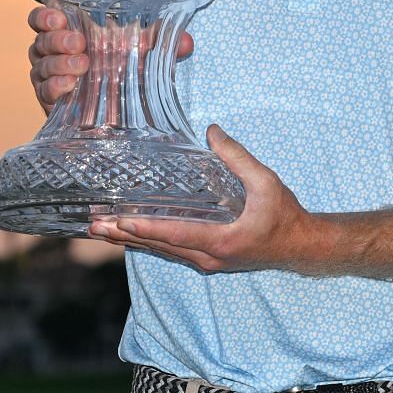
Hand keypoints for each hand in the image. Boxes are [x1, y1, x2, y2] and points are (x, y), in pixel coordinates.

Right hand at [28, 5, 193, 114]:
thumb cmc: (125, 68)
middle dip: (57, 39)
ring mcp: (49, 78)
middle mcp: (53, 53)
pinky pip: (44, 92)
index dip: (46, 16)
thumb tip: (187, 42)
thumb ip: (162, 43)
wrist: (120, 111)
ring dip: (58, 63)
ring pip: (40, 65)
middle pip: (41, 40)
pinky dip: (55, 86)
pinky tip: (70, 85)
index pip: (44, 18)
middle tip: (79, 43)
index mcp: (69, 32)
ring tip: (81, 66)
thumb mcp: (144, 53)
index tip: (61, 16)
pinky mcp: (51, 102)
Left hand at [90, 126, 324, 273]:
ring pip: (161, 251)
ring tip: (100, 229)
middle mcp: (208, 257)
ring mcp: (206, 261)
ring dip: (130, 240)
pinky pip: (170, 251)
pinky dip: (147, 242)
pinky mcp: (207, 259)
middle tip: (92, 224)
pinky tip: (129, 235)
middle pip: (158, 246)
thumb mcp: (266, 182)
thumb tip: (212, 131)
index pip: (175, 234)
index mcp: (221, 241)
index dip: (145, 227)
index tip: (119, 221)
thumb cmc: (284, 215)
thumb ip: (238, 157)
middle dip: (124, 235)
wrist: (300, 246)